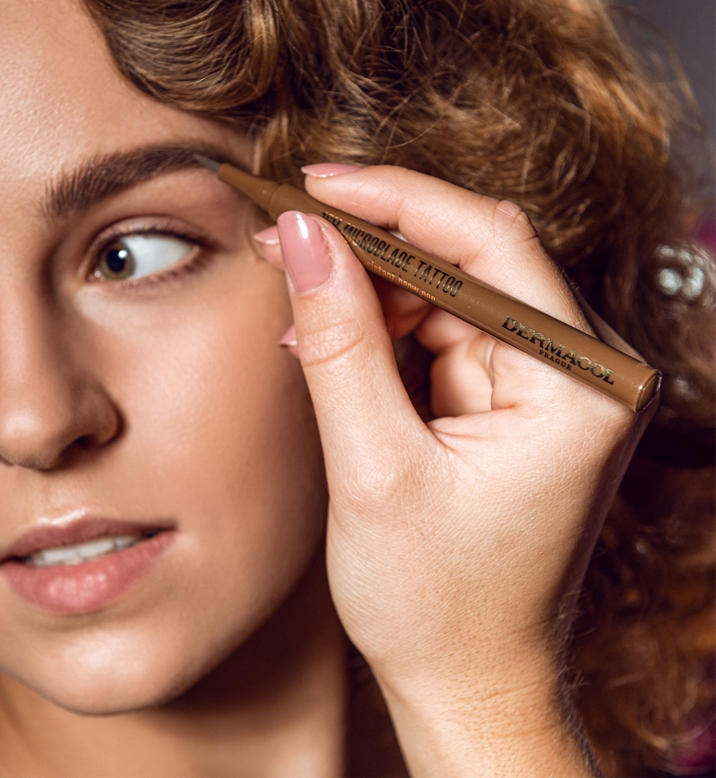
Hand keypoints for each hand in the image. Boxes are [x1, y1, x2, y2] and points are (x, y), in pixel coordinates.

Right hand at [271, 165, 652, 774]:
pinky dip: (378, 330)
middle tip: (285, 230)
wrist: (465, 681)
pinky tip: (322, 336)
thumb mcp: (374, 469)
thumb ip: (340, 343)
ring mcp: (544, 387)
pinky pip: (439, 335)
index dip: (396, 202)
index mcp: (580, 388)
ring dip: (365, 287)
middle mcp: (578, 375)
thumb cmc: (436, 602)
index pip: (491, 245)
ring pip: (446, 292)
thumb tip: (305, 238)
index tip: (315, 185)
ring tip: (292, 292)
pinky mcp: (507, 403)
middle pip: (469, 260)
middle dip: (369, 243)